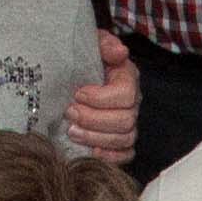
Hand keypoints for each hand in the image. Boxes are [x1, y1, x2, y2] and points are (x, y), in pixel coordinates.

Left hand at [63, 32, 138, 164]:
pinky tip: (90, 151)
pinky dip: (110, 157)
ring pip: (124, 139)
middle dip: (94, 120)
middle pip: (125, 120)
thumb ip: (105, 43)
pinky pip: (126, 155)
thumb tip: (120, 52)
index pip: (125, 94)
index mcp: (127, 78)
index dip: (101, 98)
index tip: (77, 93)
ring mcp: (128, 124)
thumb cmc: (80, 58)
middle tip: (69, 113)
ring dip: (95, 138)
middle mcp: (132, 103)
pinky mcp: (121, 141)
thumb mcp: (91, 44)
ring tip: (71, 131)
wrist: (70, 74)